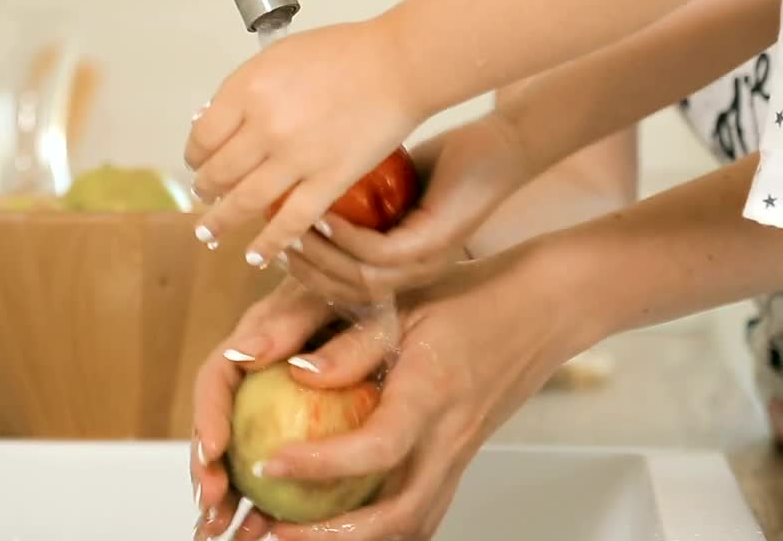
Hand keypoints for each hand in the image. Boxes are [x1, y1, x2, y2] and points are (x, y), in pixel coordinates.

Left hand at [184, 20, 427, 268]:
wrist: (399, 65)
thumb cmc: (344, 53)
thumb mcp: (279, 57)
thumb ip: (247, 90)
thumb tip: (216, 120)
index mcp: (248, 90)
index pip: (203, 136)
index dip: (195, 154)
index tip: (197, 161)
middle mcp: (265, 126)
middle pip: (218, 171)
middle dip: (205, 188)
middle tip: (204, 194)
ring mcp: (296, 158)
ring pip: (244, 201)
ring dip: (221, 220)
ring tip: (209, 230)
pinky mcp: (328, 181)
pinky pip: (289, 221)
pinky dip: (268, 243)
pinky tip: (255, 255)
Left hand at [193, 247, 585, 539]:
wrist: (540, 309)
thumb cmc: (470, 296)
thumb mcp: (403, 302)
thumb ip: (352, 344)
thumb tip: (295, 372)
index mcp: (432, 394)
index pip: (379, 448)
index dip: (322, 465)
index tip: (271, 465)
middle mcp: (449, 437)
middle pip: (397, 514)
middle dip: (333, 536)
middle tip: (275, 528)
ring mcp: (458, 456)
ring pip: (412, 523)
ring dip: (355, 540)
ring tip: (297, 535)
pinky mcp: (458, 461)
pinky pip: (421, 511)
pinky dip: (382, 529)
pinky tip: (342, 524)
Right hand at [282, 114, 533, 303]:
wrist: (497, 146)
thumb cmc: (441, 164)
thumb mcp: (383, 188)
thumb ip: (349, 205)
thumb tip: (291, 201)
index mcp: (399, 269)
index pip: (341, 288)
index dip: (304, 275)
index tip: (271, 246)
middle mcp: (413, 276)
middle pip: (344, 291)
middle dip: (304, 270)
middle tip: (270, 239)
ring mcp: (425, 264)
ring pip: (358, 279)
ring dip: (319, 257)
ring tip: (289, 227)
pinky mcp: (435, 244)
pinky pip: (378, 254)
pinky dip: (345, 238)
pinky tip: (321, 215)